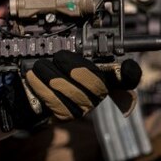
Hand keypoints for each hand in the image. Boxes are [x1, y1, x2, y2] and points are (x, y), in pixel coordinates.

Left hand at [0, 51, 141, 130]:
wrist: (29, 96)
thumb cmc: (53, 73)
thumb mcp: (67, 59)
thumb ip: (82, 52)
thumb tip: (96, 44)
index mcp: (103, 77)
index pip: (127, 78)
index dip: (130, 73)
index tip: (126, 66)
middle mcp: (97, 95)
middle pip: (95, 82)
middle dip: (72, 66)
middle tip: (58, 57)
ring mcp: (82, 108)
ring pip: (70, 89)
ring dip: (50, 74)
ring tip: (39, 66)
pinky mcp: (65, 116)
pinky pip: (54, 100)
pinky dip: (40, 86)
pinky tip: (33, 77)